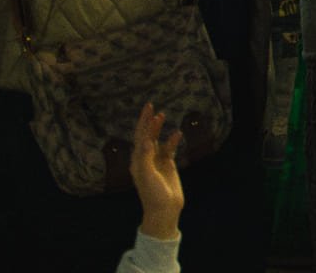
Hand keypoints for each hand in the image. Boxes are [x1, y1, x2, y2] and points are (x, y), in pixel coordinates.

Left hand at [130, 103, 184, 240]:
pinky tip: (177, 134)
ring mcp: (156, 161)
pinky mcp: (167, 164)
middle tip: (151, 106)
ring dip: (158, 128)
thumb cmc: (152, 194)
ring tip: (162, 115)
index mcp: (138, 160)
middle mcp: (145, 158)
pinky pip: (169, 148)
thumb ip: (145, 157)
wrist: (164, 209)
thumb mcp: (146, 175)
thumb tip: (146, 139)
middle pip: (146, 135)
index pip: (139, 136)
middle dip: (148, 121)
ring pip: (157, 140)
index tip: (148, 108)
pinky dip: (172, 140)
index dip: (143, 122)